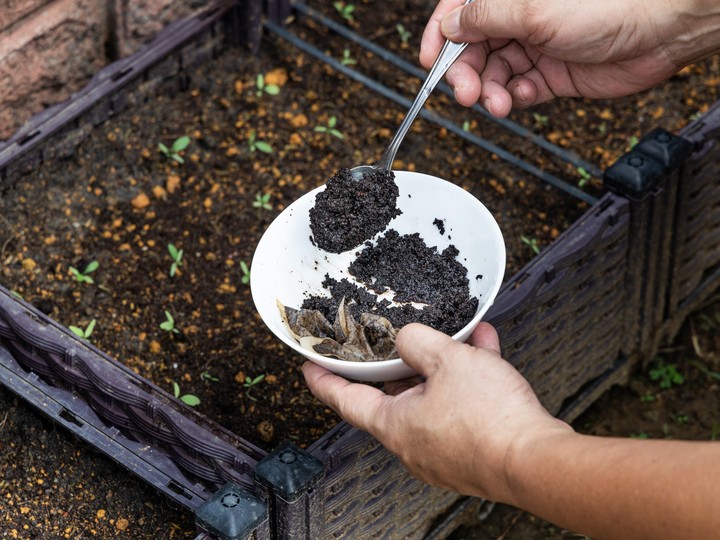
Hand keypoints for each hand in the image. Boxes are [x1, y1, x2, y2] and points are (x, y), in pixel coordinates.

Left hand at [302, 322, 570, 501]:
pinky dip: (469, 381)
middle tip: (402, 340)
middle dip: (403, 363)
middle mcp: (414, 443)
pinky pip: (461, 408)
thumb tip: (407, 338)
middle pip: (394, 396)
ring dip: (444, 365)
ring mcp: (442, 450)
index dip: (324, 380)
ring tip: (461, 336)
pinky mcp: (471, 451)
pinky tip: (486, 351)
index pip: (345, 400)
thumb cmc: (490, 420)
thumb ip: (418, 341)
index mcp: (395, 425)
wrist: (538, 461)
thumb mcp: (447, 359)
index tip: (309, 368)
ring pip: (434, 397)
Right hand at [420, 0, 719, 115]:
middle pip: (473, 47)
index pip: (460, 10)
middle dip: (464, 72)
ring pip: (493, 73)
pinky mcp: (552, 73)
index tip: (428, 60)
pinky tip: (524, 98)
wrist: (661, 30)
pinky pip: (520, 90)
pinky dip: (516, 98)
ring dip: (489, 91)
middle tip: (465, 92)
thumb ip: (485, 18)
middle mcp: (519, 17)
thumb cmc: (608, 4)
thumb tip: (450, 25)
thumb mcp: (533, 9)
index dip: (440, 34)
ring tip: (497, 103)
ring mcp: (535, 45)